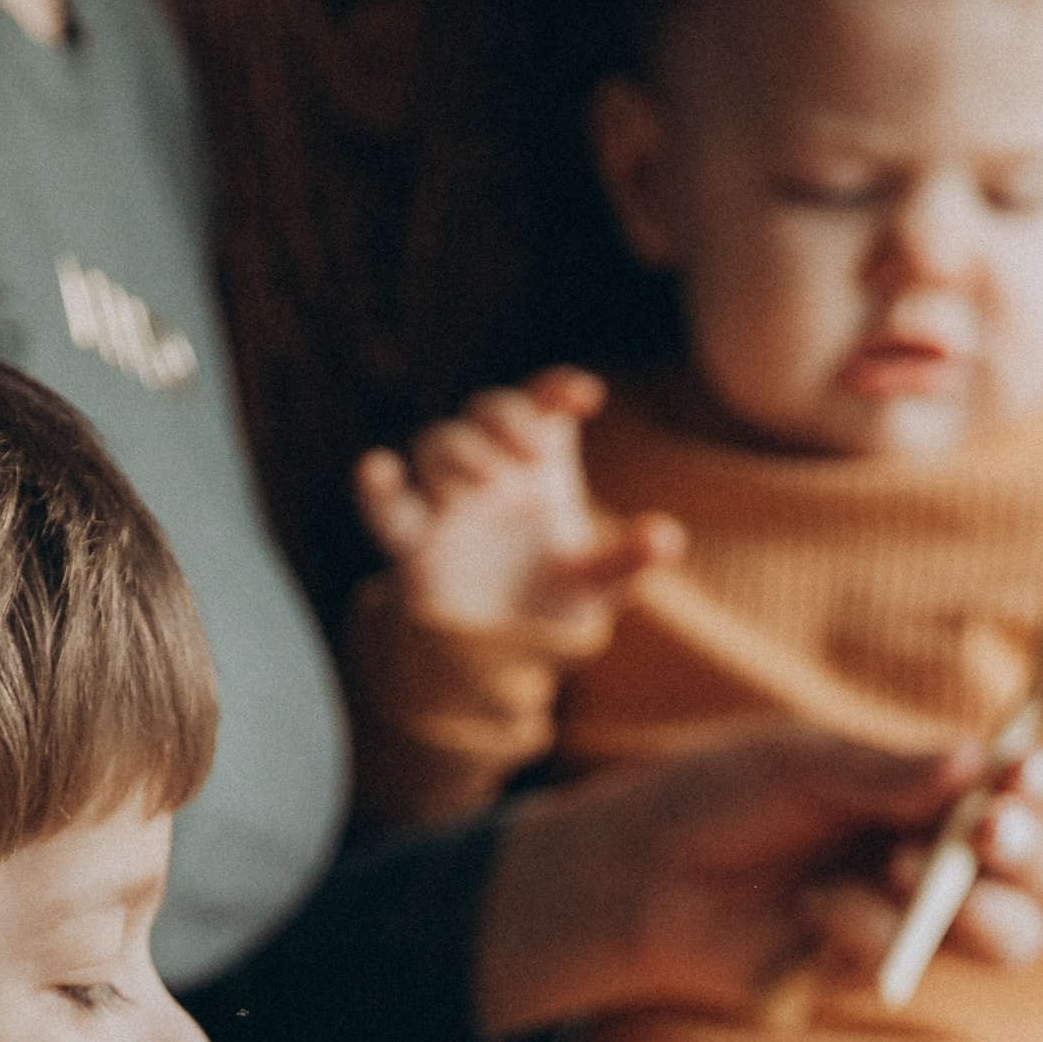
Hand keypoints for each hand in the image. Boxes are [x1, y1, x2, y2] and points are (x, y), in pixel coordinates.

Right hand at [354, 366, 683, 655]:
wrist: (500, 652)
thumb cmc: (549, 598)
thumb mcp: (595, 584)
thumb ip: (625, 560)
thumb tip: (668, 539)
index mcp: (537, 463)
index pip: (542, 403)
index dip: (557, 390)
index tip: (586, 399)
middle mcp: (490, 468)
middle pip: (486, 409)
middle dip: (507, 418)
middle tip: (531, 451)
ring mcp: (446, 499)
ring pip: (436, 443)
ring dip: (461, 451)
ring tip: (487, 482)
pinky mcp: (412, 540)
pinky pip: (387, 506)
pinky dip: (375, 487)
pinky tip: (376, 469)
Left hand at [473, 719, 1042, 1037]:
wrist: (643, 880)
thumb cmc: (721, 799)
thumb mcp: (800, 765)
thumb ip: (886, 771)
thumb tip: (977, 763)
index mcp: (937, 786)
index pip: (1028, 790)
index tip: (1020, 775)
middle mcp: (942, 855)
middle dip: (1028, 854)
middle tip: (983, 834)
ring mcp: (913, 921)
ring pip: (1008, 936)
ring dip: (966, 907)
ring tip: (890, 867)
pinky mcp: (872, 973)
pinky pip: (911, 964)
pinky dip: (869, 932)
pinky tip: (812, 909)